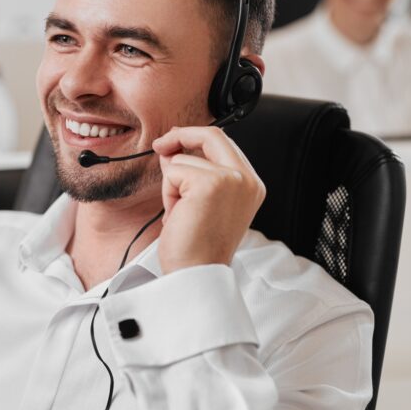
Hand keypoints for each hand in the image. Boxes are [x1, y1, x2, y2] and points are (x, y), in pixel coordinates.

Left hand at [151, 126, 265, 274]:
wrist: (196, 274)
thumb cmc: (197, 248)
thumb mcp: (200, 203)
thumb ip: (194, 173)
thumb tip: (173, 149)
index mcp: (250, 185)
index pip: (224, 144)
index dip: (195, 137)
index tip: (174, 140)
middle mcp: (246, 180)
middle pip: (212, 135)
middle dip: (180, 136)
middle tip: (160, 145)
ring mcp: (231, 180)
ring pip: (184, 159)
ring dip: (172, 185)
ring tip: (182, 213)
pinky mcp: (210, 184)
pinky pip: (174, 172)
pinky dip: (168, 193)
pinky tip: (178, 215)